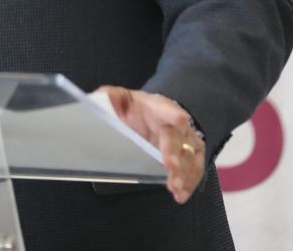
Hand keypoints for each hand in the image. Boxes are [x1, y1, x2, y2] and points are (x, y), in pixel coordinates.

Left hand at [95, 86, 205, 203]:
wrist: (142, 116)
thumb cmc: (131, 108)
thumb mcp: (116, 99)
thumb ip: (108, 98)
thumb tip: (98, 99)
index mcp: (154, 107)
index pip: (165, 108)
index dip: (173, 114)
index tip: (181, 120)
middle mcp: (172, 123)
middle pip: (177, 137)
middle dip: (174, 152)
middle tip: (170, 167)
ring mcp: (182, 139)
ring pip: (189, 154)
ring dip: (184, 172)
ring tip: (176, 188)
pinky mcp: (187, 154)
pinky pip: (194, 168)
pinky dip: (190, 182)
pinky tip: (182, 194)